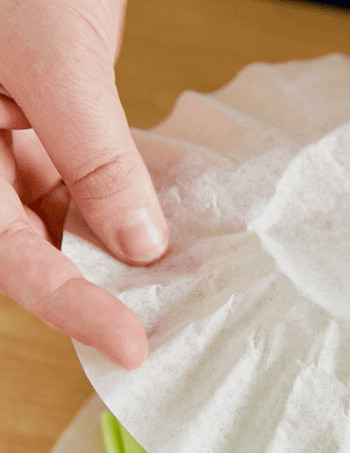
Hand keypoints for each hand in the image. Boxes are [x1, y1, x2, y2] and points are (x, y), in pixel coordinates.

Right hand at [0, 0, 166, 368]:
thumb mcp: (52, 59)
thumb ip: (94, 155)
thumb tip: (142, 244)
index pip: (14, 260)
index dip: (73, 309)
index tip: (132, 347)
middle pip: (41, 257)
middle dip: (104, 295)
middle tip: (165, 330)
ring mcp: (20, 154)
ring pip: (73, 229)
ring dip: (127, 258)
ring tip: (182, 288)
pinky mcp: (58, 140)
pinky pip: (95, 190)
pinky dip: (134, 210)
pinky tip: (177, 230)